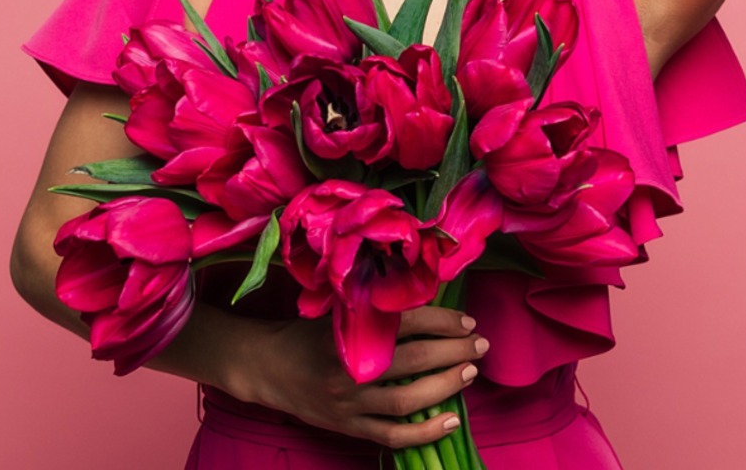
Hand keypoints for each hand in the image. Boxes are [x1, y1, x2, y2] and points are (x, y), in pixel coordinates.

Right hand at [239, 306, 489, 449]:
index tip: (467, 321)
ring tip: (469, 373)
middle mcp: (349, 370)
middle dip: (453, 351)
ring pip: (407, 400)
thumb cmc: (307, 335)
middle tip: (479, 344)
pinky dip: (424, 432)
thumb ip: (377, 314)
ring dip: (446, 386)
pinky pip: (392, 436)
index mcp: (348, 334)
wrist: (267, 367)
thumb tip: (432, 309)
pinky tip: (451, 421)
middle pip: (413, 361)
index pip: (406, 325)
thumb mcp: (338, 315)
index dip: (442, 322)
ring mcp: (348, 403)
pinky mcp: (347, 427)